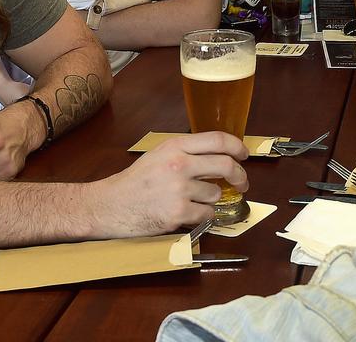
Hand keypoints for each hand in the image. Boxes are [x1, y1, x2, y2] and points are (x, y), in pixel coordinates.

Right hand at [93, 132, 249, 236]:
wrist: (111, 205)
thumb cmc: (136, 181)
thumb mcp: (159, 155)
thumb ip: (187, 152)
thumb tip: (221, 155)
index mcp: (175, 146)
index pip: (218, 140)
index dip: (238, 147)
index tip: (244, 155)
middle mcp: (179, 164)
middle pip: (226, 165)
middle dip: (240, 176)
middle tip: (242, 183)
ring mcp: (179, 189)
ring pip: (216, 193)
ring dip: (210, 199)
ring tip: (191, 200)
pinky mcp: (178, 212)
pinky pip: (206, 214)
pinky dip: (202, 215)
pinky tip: (186, 212)